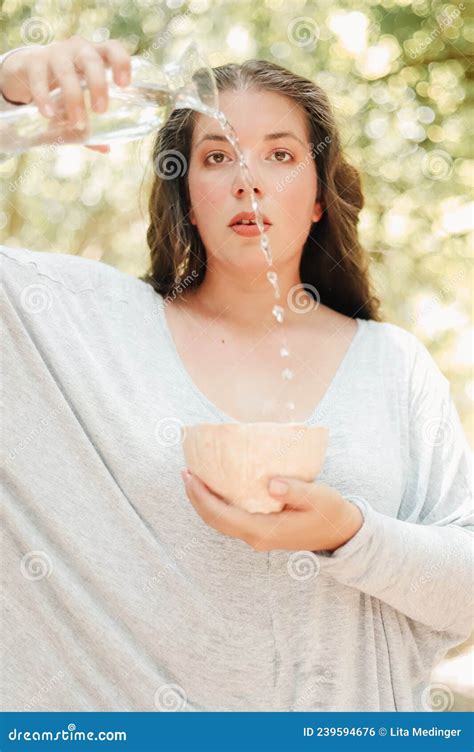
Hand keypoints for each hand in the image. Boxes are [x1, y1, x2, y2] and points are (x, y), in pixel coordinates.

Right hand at [0, 36, 131, 151]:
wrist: (28, 71)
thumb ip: (93, 123)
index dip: (121, 62)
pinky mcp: (33, 61)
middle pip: (91, 60)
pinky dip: (44, 97)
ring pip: (66, 71)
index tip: (124, 84)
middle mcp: (77, 50)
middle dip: (98, 85)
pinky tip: (49, 115)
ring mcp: (55, 53)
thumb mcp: (81, 100)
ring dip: (73, 97)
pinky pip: (39, 78)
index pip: (112, 49)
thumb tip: (106, 148)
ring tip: (77, 122)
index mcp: (95, 56)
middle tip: (101, 110)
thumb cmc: (65, 86)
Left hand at [181, 470, 362, 552]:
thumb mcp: (318, 498)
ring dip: (204, 501)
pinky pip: (230, 518)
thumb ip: (295, 491)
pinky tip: (216, 487)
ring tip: (194, 478)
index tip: (190, 476)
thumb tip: (271, 484)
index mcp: (264, 530)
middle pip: (214, 520)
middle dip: (196, 498)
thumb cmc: (330, 513)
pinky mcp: (261, 530)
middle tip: (185, 472)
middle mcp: (255, 537)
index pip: (221, 515)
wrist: (341, 533)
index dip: (201, 497)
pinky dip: (217, 504)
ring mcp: (257, 536)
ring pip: (220, 521)